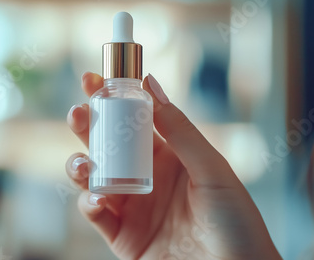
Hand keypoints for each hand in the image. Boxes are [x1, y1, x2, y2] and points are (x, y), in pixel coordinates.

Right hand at [66, 72, 281, 259]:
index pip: (134, 120)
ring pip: (93, 176)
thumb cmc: (236, 221)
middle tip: (78, 111)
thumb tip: (150, 83)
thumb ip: (179, 129)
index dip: (113, 98)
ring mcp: (131, 205)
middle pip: (107, 144)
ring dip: (79, 163)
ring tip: (82, 162)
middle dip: (88, 125)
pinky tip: (96, 198)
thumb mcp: (212, 169)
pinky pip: (96, 214)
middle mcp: (145, 176)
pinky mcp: (122, 235)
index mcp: (169, 155)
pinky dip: (89, 203)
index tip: (95, 78)